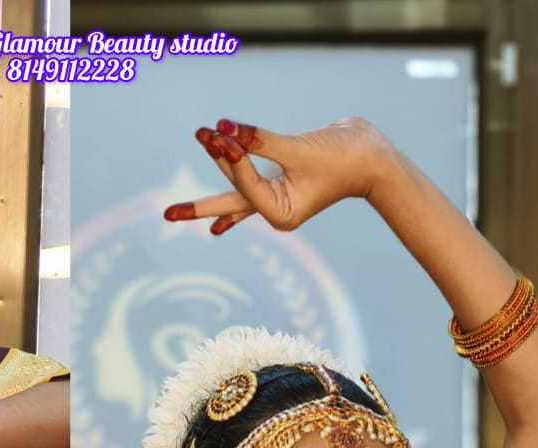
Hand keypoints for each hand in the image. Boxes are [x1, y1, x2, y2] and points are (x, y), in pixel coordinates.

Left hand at [163, 116, 394, 235]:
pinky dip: (232, 203)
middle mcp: (274, 209)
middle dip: (199, 202)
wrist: (371, 155)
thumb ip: (260, 141)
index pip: (246, 186)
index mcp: (280, 213)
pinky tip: (215, 228)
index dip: (233, 160)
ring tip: (185, 183)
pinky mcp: (277, 181)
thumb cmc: (341, 156)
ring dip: (219, 167)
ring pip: (236, 189)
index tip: (222, 134)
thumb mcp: (298, 149)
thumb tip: (224, 130)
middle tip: (166, 214)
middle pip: (229, 202)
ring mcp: (274, 196)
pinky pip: (248, 191)